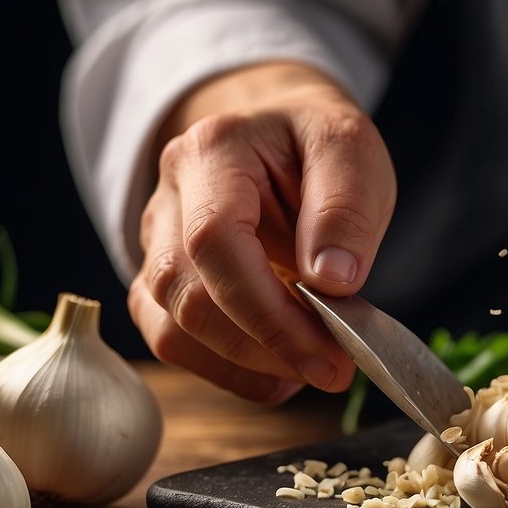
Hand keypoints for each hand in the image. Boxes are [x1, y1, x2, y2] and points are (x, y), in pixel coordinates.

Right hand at [128, 61, 395, 400]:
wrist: (282, 133)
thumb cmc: (316, 143)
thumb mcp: (352, 149)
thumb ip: (345, 208)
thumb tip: (332, 281)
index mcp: (212, 152)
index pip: (214, 242)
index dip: (268, 311)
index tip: (330, 350)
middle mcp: (168, 196)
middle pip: (189, 295)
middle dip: (267, 346)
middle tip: (337, 368)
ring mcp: (156, 242)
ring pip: (173, 328)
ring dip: (247, 365)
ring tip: (313, 368)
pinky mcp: (162, 281)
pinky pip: (173, 341)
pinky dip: (227, 370)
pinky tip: (280, 373)